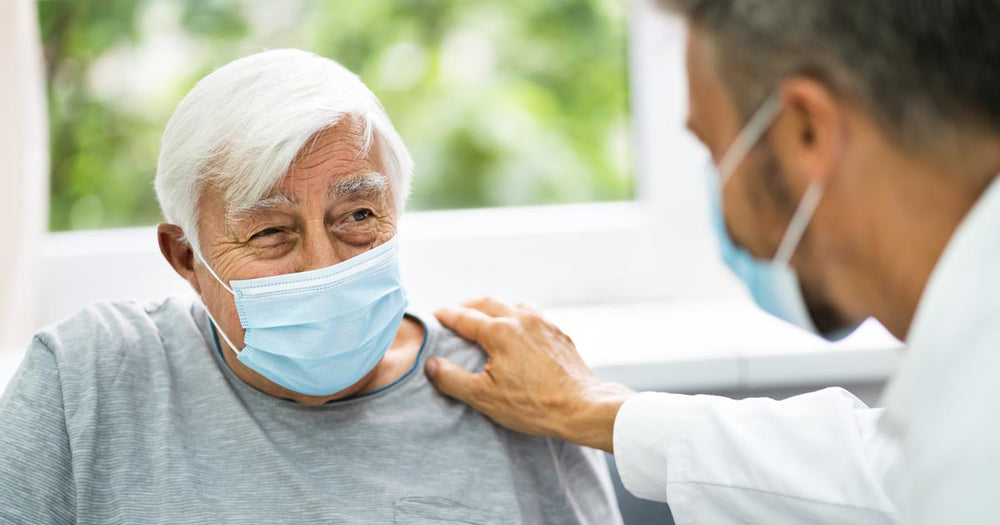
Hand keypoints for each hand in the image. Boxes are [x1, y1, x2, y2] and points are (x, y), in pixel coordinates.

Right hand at [425, 297, 634, 451]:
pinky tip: (516, 327)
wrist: (581, 407)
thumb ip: (452, 379)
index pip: (464, 316)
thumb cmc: (533, 405)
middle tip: (454, 313)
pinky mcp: (558, 332)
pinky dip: (516, 313)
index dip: (445, 315)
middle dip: (467, 305)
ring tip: (483, 316)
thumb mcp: (484, 397)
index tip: (433, 315)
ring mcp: (543, 323)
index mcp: (500, 331)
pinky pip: (532, 313)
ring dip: (493, 305)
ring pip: (512, 302)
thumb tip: (431, 364)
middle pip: (487, 301)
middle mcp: (521, 318)